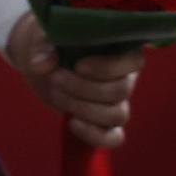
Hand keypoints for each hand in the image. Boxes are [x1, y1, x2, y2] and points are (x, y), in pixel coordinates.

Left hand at [7, 12, 144, 149]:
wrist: (45, 63)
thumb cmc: (52, 44)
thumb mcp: (44, 38)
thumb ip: (43, 47)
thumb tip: (41, 64)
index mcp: (120, 52)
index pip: (133, 62)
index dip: (108, 68)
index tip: (79, 66)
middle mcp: (125, 78)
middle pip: (121, 91)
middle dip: (84, 88)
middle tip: (56, 78)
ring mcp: (117, 102)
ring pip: (118, 115)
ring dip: (83, 108)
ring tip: (56, 93)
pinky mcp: (104, 122)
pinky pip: (113, 137)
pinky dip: (95, 135)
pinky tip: (72, 123)